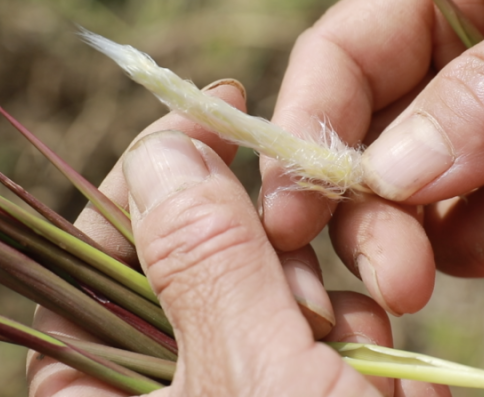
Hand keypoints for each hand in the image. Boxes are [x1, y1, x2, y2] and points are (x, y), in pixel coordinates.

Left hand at [28, 81, 447, 396]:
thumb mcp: (253, 375)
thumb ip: (206, 261)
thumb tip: (166, 151)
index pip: (88, 252)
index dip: (151, 173)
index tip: (219, 114)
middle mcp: (161, 391)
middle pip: (196, 263)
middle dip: (272, 256)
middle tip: (316, 281)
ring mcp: (234, 392)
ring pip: (270, 294)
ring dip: (332, 303)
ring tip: (368, 351)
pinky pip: (319, 337)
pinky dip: (359, 342)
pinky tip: (394, 378)